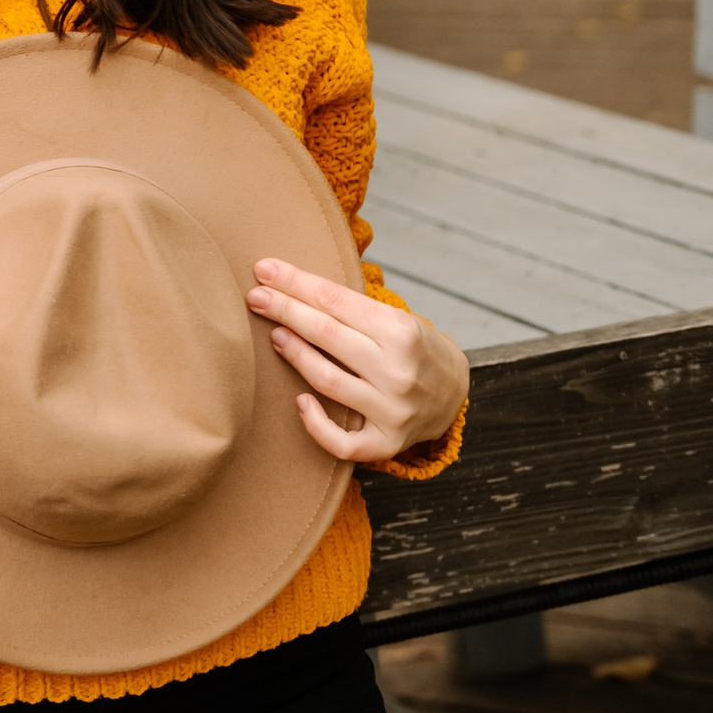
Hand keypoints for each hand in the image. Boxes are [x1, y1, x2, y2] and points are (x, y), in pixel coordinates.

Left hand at [247, 259, 468, 462]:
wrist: (457, 393)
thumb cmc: (414, 348)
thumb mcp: (395, 318)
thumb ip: (350, 306)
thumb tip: (288, 282)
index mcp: (402, 332)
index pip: (335, 301)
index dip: (295, 283)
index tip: (264, 269)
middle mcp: (398, 371)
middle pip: (326, 334)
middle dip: (284, 310)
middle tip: (255, 296)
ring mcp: (392, 410)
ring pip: (327, 380)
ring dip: (294, 355)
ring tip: (275, 335)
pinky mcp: (387, 443)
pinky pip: (343, 442)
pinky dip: (316, 424)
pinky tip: (300, 402)